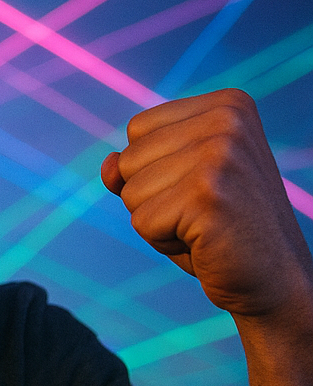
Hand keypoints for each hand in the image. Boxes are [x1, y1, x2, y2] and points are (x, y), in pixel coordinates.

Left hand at [100, 89, 312, 317]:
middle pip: (128, 158)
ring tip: (202, 227)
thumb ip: (136, 167)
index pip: (138, 128)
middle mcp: (227, 120)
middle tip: (201, 213)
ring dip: (157, 221)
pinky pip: (142, 222)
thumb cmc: (220, 230)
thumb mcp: (175, 186)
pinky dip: (163, 241)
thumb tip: (108, 165)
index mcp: (227, 105)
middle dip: (151, 197)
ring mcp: (220, 154)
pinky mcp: (208, 194)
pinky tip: (203, 242)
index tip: (199, 187)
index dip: (152, 168)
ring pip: (130, 191)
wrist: (276, 279)